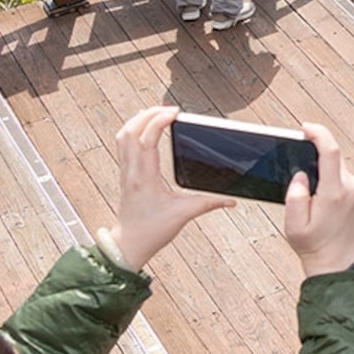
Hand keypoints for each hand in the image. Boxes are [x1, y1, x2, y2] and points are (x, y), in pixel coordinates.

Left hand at [106, 106, 232, 270]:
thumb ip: (209, 203)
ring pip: (123, 135)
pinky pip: (122, 144)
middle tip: (171, 109)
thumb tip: (231, 200)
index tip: (175, 113)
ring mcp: (125, 171)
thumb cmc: (152, 231)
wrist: (130, 244)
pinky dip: (132, 129)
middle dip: (150, 114)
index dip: (159, 121)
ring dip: (139, 119)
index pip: (146, 140)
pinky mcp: (125, 173)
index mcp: (145, 178)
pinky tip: (144, 126)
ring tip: (158, 112)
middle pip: (131, 131)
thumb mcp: (184, 215)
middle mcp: (132, 171)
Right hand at [280, 121, 353, 277]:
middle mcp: (349, 187)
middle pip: (333, 155)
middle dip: (314, 148)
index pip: (330, 152)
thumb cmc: (313, 245)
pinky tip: (313, 184)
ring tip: (302, 172)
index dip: (318, 134)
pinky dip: (326, 172)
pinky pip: (339, 174)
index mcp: (334, 193)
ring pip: (336, 164)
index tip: (305, 127)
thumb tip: (300, 175)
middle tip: (296, 147)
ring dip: (320, 162)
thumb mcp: (294, 225)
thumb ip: (294, 197)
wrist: (336, 260)